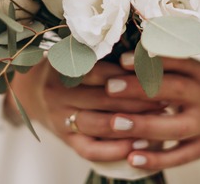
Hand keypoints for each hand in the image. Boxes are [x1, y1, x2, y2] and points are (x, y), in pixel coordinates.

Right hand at [4, 59, 165, 162]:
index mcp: (64, 68)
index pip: (101, 72)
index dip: (130, 74)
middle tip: (166, 99)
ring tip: (158, 123)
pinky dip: (114, 150)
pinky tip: (136, 145)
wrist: (33, 92)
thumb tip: (147, 49)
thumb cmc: (68, 68)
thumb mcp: (77, 54)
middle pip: (104, 99)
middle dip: (138, 100)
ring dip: (130, 125)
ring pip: (98, 125)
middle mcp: (59, 94)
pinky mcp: (65, 140)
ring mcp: (60, 119)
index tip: (156, 75)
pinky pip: (90, 150)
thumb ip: (104, 53)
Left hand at [97, 55, 199, 170]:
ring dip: (145, 125)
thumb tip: (116, 56)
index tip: (120, 60)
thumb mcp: (177, 69)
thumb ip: (153, 63)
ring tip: (114, 123)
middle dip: (141, 88)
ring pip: (177, 127)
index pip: (177, 61)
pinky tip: (131, 158)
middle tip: (110, 87)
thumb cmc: (182, 85)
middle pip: (176, 90)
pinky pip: (180, 156)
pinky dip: (156, 159)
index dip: (150, 60)